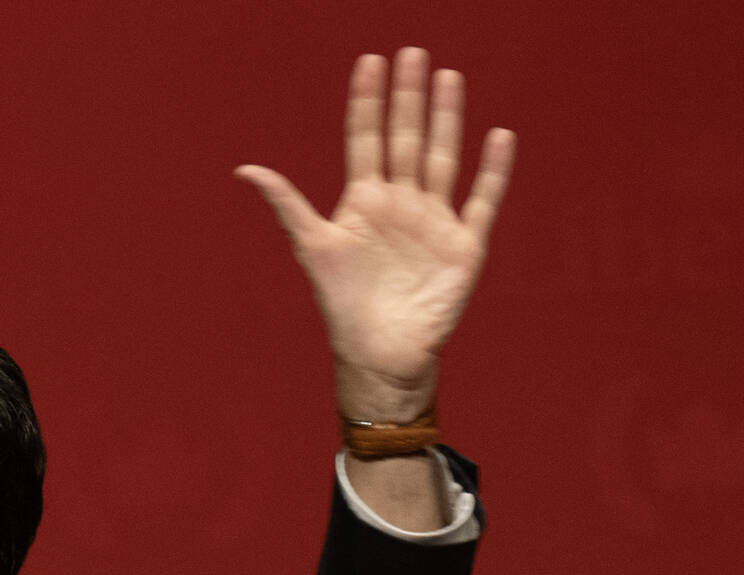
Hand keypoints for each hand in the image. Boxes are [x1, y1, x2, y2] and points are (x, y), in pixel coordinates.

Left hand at [234, 47, 516, 421]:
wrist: (379, 352)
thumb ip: (286, 204)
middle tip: (413, 53)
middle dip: (408, 98)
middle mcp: (400, 203)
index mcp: (364, 201)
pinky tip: (498, 135)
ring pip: (443, 157)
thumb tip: (245, 169)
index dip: (367, 102)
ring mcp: (434, 220)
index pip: (365, 139)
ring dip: (447, 119)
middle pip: (406, 138)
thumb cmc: (342, 303)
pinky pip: (482, 199)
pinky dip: (492, 170)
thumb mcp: (312, 246)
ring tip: (448, 77)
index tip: (370, 61)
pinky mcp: (464, 244)